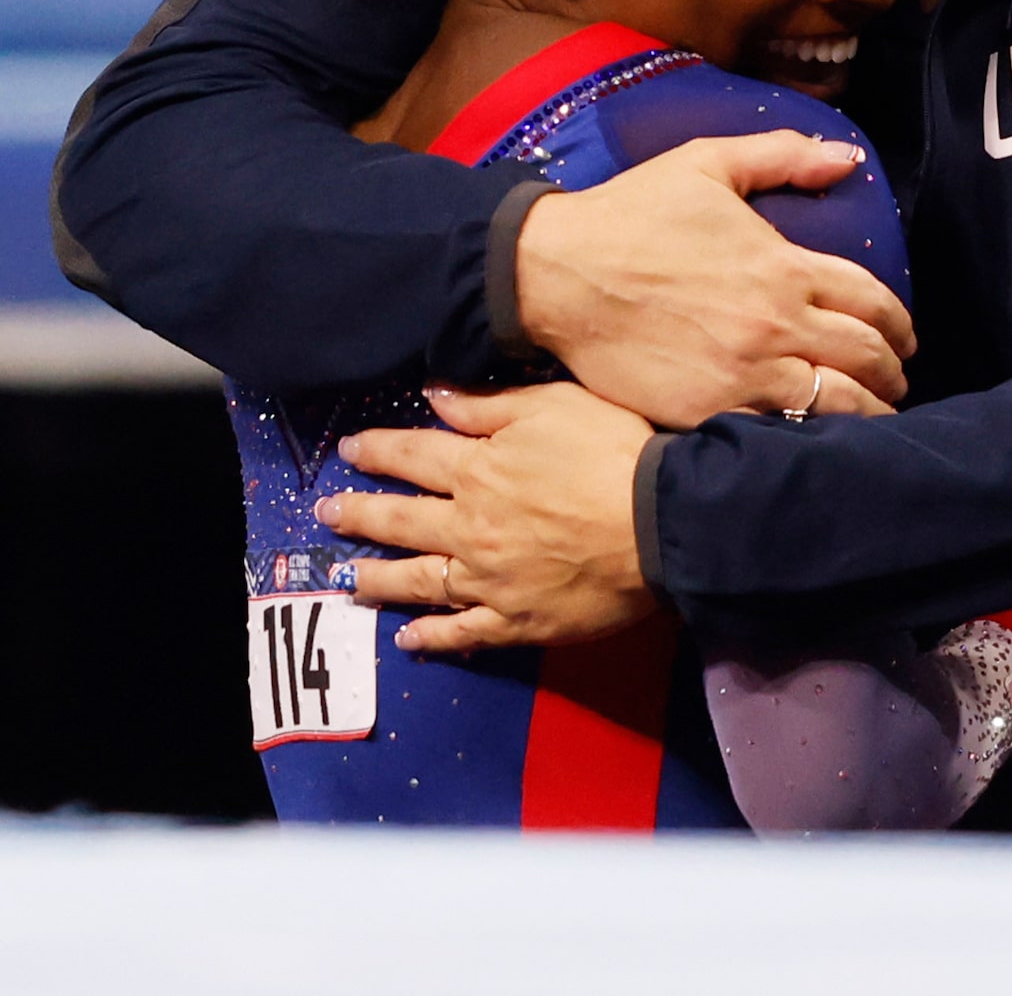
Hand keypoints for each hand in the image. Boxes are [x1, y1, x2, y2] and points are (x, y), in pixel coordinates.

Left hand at [319, 384, 652, 653]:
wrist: (659, 524)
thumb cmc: (614, 455)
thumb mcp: (556, 406)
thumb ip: (490, 405)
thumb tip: (433, 396)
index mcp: (479, 471)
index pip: (414, 456)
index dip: (379, 450)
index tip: (350, 450)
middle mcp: (470, 528)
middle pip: (402, 521)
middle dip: (360, 514)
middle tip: (329, 514)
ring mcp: (488, 580)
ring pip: (419, 580)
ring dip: (379, 578)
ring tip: (351, 579)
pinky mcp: (516, 620)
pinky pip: (462, 632)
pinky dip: (432, 636)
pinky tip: (409, 638)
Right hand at [515, 130, 914, 429]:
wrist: (556, 273)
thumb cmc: (630, 213)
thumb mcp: (707, 165)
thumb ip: (782, 156)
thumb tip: (846, 158)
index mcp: (784, 266)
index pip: (872, 301)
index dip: (899, 324)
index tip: (904, 338)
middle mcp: (777, 322)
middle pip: (866, 356)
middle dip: (893, 371)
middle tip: (896, 379)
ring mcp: (745, 371)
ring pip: (837, 404)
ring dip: (868, 412)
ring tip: (876, 416)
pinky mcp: (708, 408)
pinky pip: (780, 431)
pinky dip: (810, 437)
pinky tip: (819, 440)